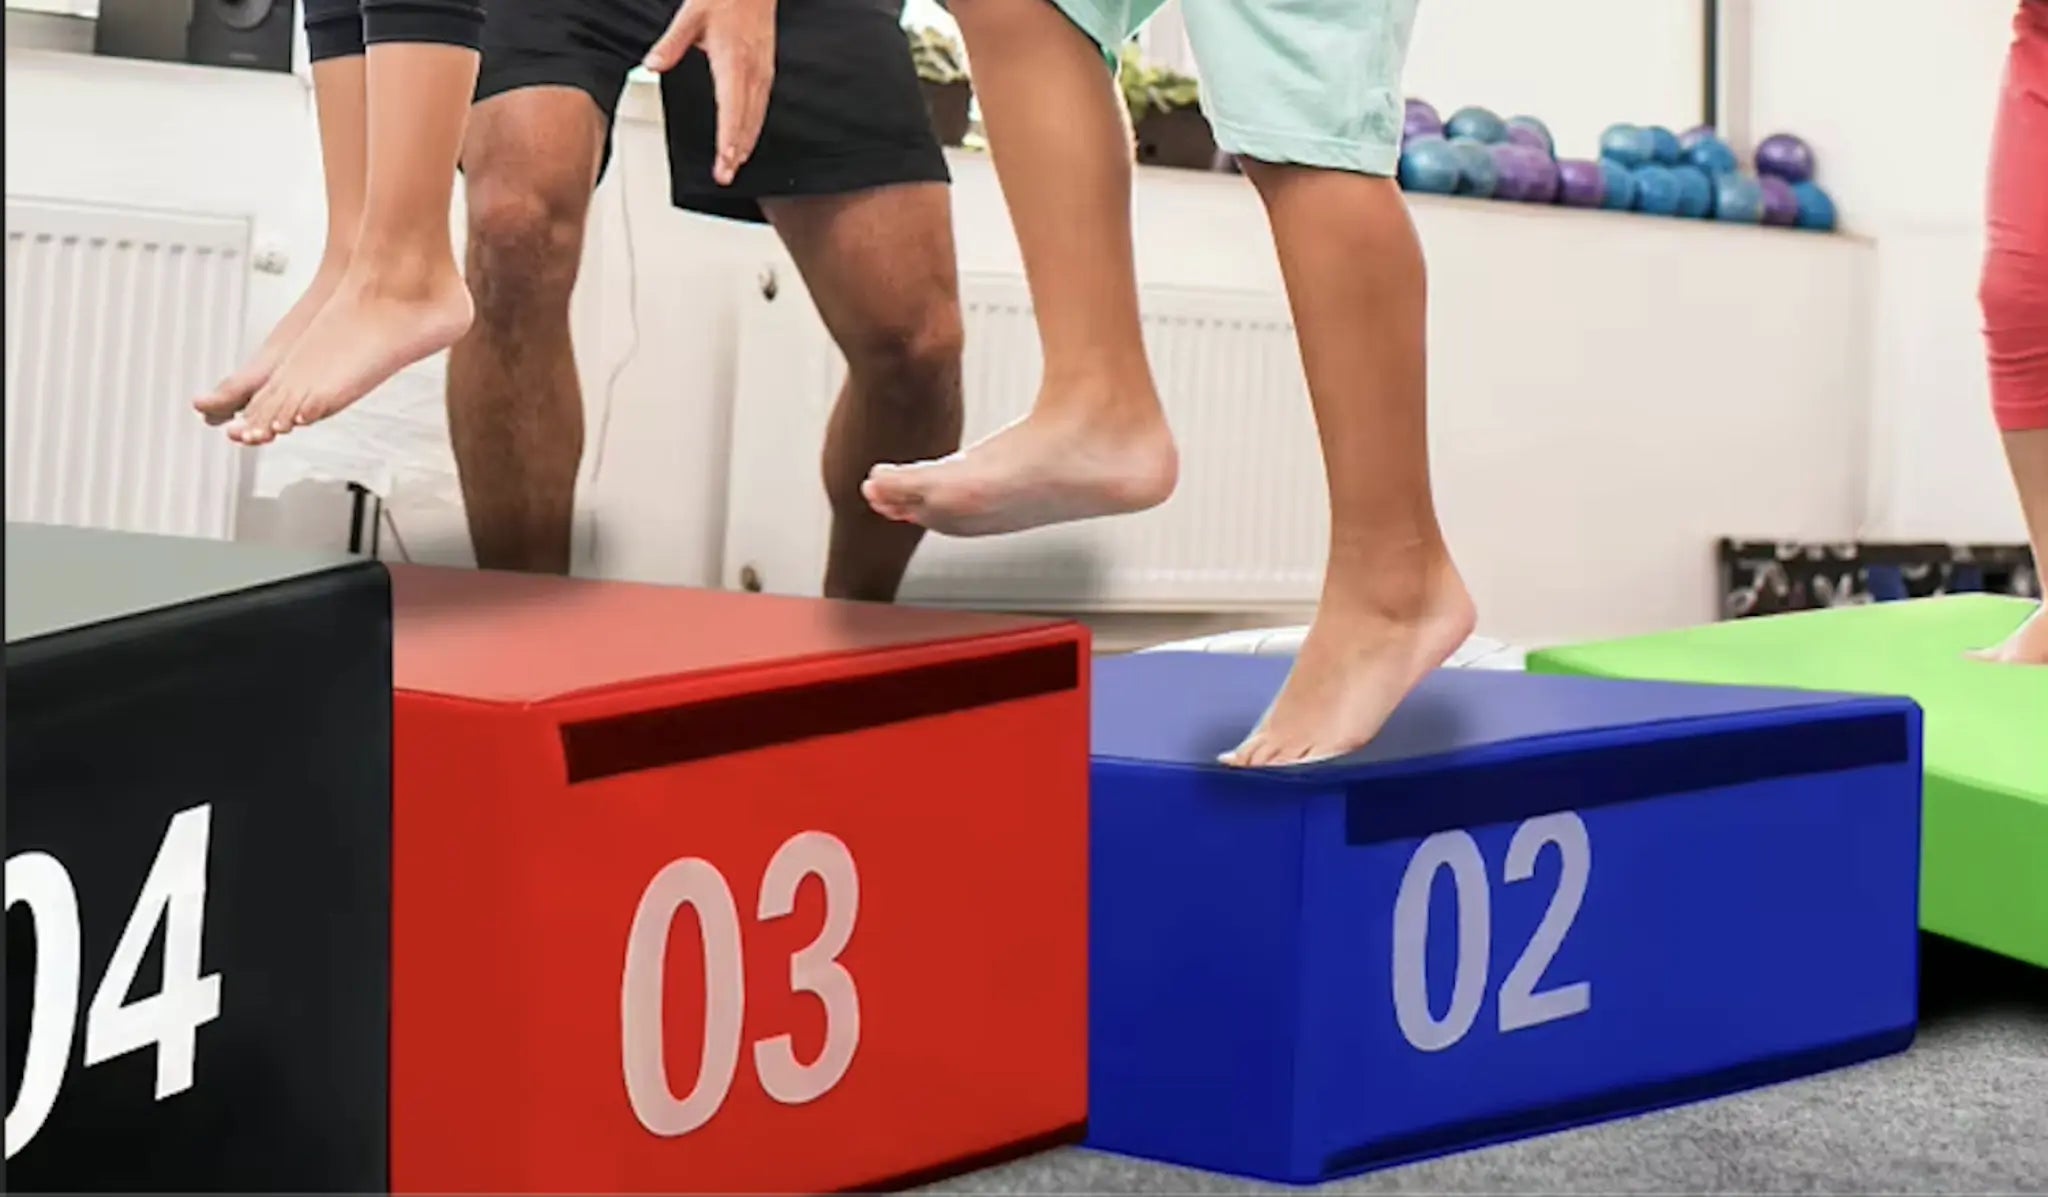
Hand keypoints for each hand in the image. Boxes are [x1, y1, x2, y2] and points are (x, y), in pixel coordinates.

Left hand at [643, 0, 776, 184]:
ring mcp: (762, 72)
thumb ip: (671, 44)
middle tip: (725, 175)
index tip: (724, 162)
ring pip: (757, 116)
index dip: (728, 140)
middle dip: (736, 152)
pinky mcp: (767, 70)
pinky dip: (755, 126)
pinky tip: (749, 135)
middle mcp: (752, 72)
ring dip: (747, 143)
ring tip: (736, 164)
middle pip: (746, 121)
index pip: (731, 110)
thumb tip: (652, 65)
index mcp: (732, 62)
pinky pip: (763, 105)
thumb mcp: (690, 14)